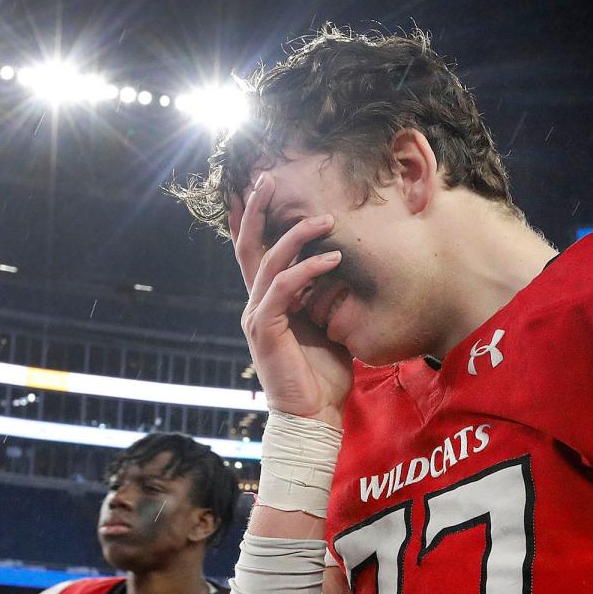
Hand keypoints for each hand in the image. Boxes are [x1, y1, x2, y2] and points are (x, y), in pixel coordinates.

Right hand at [231, 176, 352, 427]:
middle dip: (258, 210)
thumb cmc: (322, 377)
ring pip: (268, 262)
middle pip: (248, 247)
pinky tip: (331, 259)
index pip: (257, 254)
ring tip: (325, 219)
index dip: (256, 221)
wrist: (312, 416)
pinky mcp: (265, 330)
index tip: (261, 188)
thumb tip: (344, 276)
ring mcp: (257, 317)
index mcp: (270, 304)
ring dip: (297, 236)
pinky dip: (307, 271)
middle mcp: (257, 306)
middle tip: (268, 177)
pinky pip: (282, 289)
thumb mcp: (328, 330)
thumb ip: (326, 302)